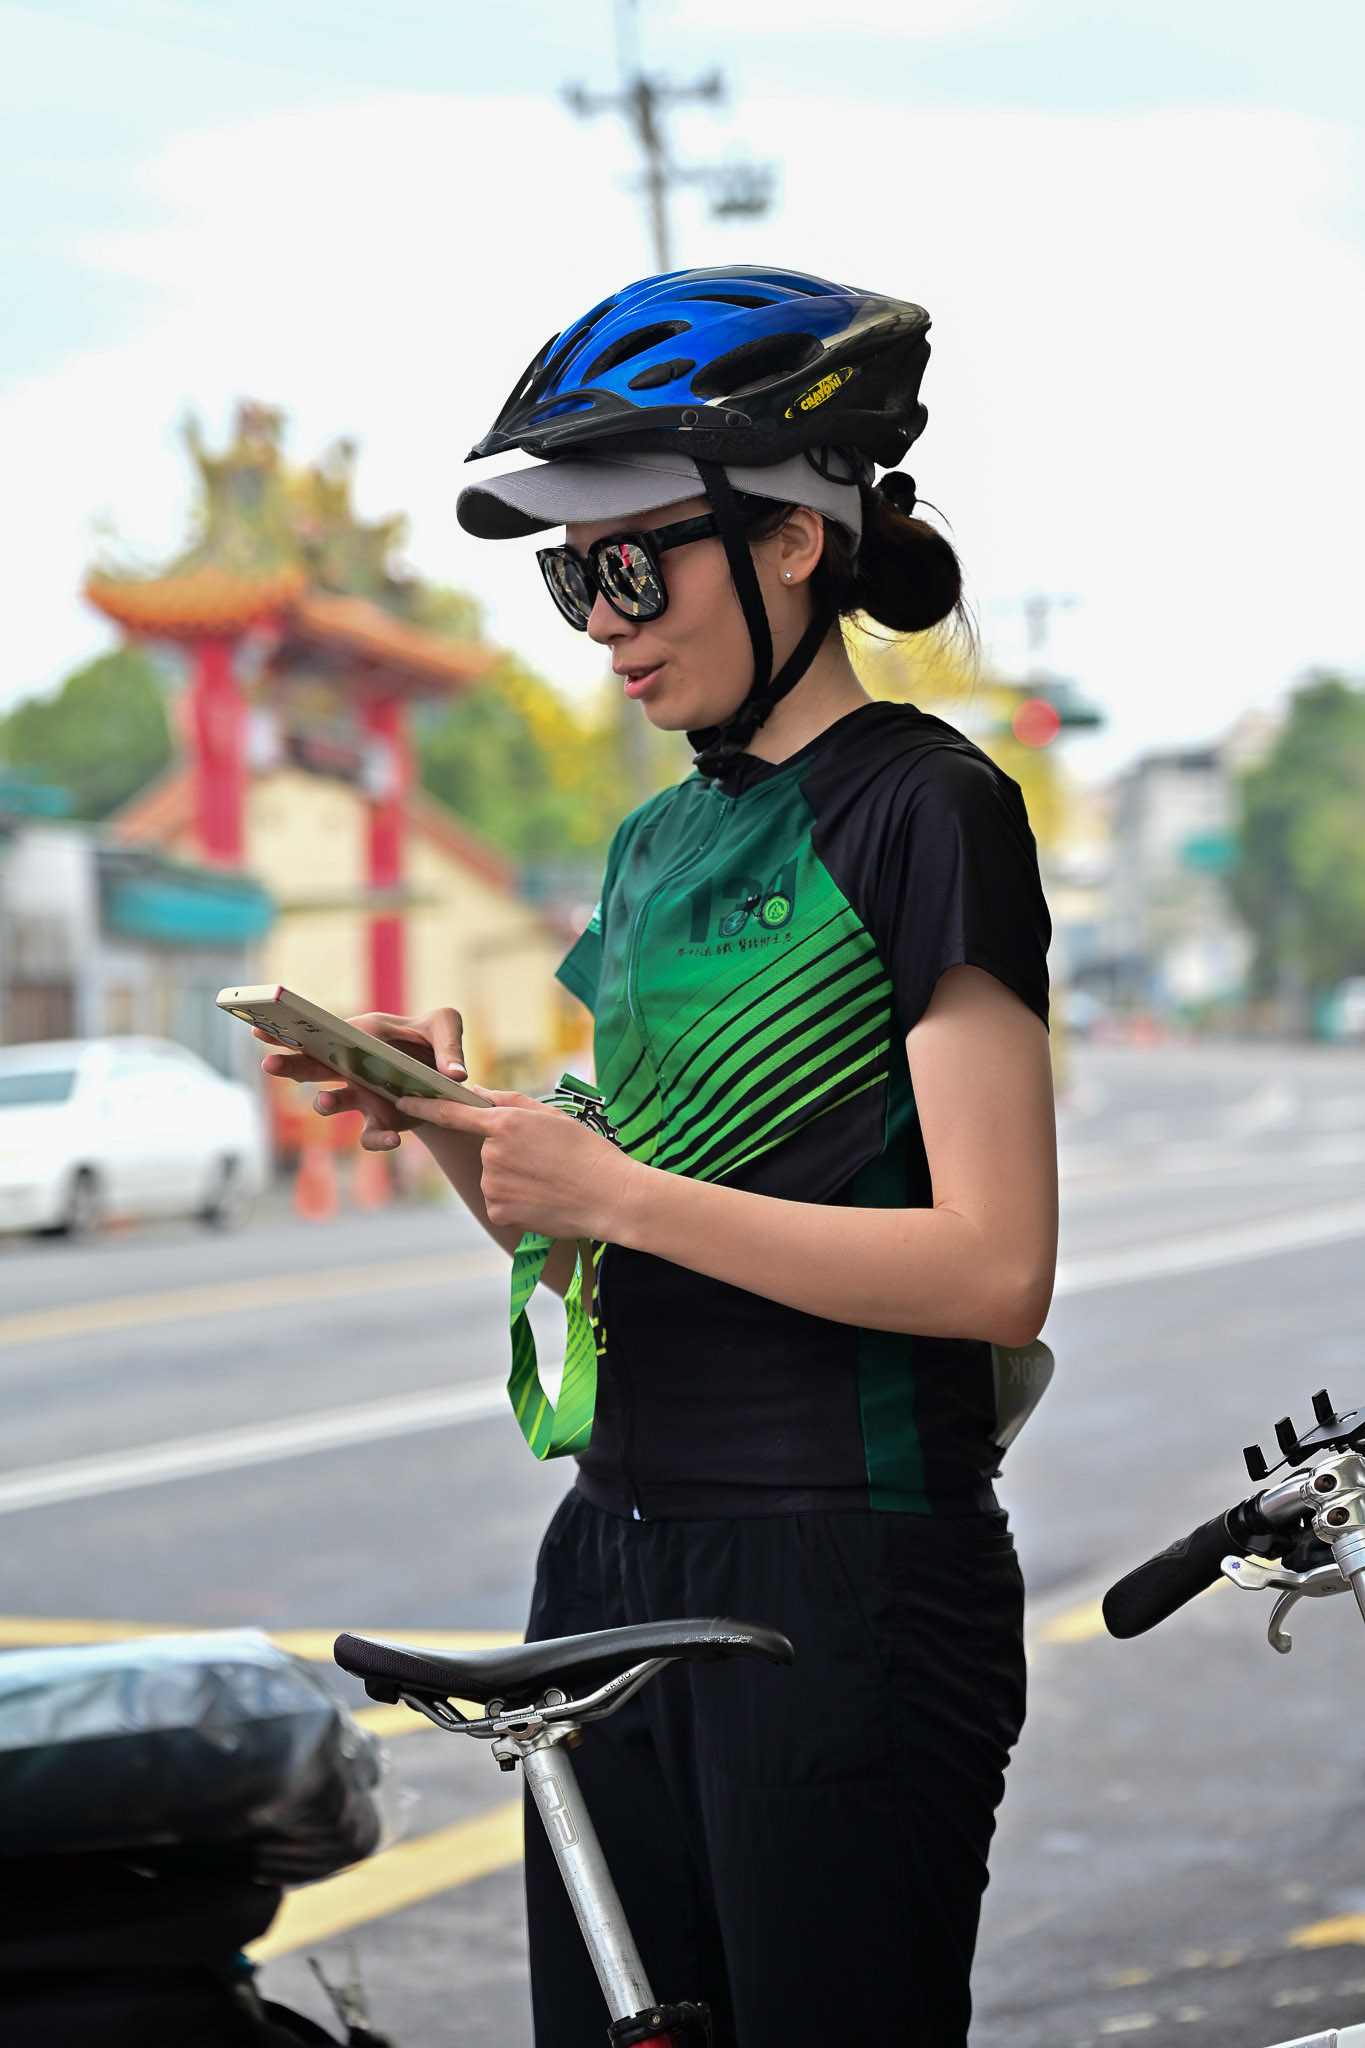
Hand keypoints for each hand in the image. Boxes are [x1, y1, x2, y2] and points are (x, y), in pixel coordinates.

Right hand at [257, 1008, 466, 1152]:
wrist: (446, 1079)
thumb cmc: (437, 1040)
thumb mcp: (447, 1026)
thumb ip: (448, 1044)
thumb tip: (455, 1074)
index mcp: (360, 1034)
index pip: (316, 1032)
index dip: (286, 1032)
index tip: (259, 1030)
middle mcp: (350, 1066)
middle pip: (310, 1066)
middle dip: (288, 1065)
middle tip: (269, 1065)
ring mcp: (362, 1096)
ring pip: (331, 1101)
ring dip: (325, 1102)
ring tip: (324, 1102)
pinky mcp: (379, 1120)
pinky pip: (370, 1135)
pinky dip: (378, 1139)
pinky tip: (393, 1139)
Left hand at [395, 1088, 640, 1240]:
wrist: (610, 1196)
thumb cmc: (587, 1152)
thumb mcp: (553, 1116)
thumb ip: (510, 1102)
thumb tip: (478, 1093)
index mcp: (505, 1123)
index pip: (454, 1113)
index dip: (425, 1106)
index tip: (403, 1101)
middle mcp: (492, 1153)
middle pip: (487, 1150)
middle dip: (509, 1154)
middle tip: (546, 1161)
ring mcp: (493, 1184)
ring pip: (494, 1177)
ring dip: (514, 1179)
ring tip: (550, 1181)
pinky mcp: (499, 1211)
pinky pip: (500, 1202)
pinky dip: (517, 1202)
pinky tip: (544, 1200)